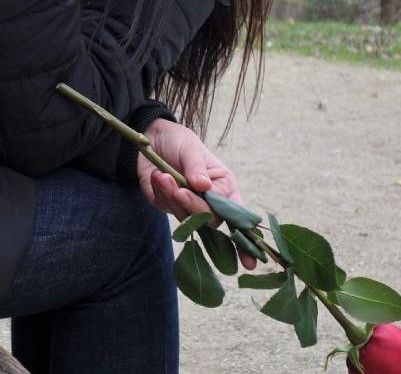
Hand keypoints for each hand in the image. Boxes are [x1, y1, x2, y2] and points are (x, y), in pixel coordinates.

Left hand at [138, 118, 257, 269]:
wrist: (150, 138)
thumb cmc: (179, 142)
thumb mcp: (190, 148)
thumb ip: (196, 166)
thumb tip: (203, 186)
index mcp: (224, 187)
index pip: (237, 217)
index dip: (244, 241)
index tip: (250, 262)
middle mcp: (210, 201)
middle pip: (209, 220)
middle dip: (194, 207)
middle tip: (180, 189)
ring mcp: (187, 206)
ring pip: (185, 217)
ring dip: (173, 196)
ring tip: (163, 175)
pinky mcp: (167, 205)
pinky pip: (166, 207)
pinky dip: (161, 192)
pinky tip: (158, 175)